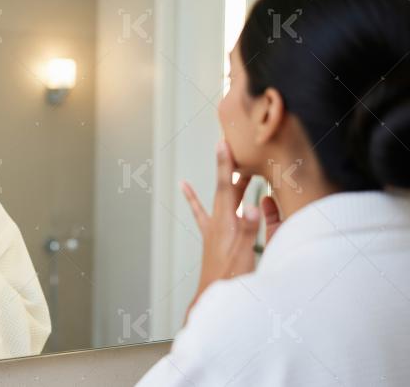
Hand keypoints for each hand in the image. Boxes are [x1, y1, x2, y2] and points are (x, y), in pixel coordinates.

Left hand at [180, 140, 281, 317]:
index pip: (227, 187)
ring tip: (235, 164)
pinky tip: (184, 186)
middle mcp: (217, 222)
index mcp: (226, 223)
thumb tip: (255, 206)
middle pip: (224, 187)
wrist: (213, 296)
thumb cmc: (231, 277)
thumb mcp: (245, 253)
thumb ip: (249, 229)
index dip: (226, 164)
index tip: (224, 143)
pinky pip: (202, 211)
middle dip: (229, 166)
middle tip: (233, 144)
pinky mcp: (212, 236)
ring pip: (220, 197)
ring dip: (228, 180)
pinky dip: (194, 197)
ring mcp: (213, 228)